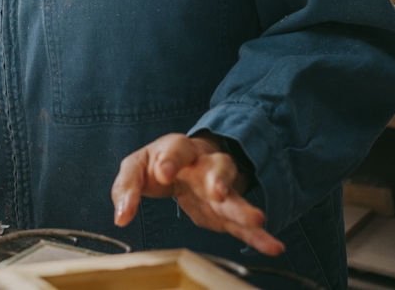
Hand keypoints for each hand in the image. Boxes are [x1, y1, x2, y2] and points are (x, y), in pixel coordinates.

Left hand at [110, 132, 283, 255]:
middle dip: (216, 178)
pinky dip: (258, 235)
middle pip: (214, 167)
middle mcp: (203, 165)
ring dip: (243, 207)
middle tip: (216, 191)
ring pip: (234, 195)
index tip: (162, 173)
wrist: (183, 166)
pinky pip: (243, 223)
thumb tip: (121, 217)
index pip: (173, 149)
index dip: (169, 160)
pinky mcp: (226, 211)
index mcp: (176, 149)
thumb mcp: (135, 168)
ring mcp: (219, 188)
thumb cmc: (156, 164)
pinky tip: (273, 245)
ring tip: (256, 219)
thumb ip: (126, 189)